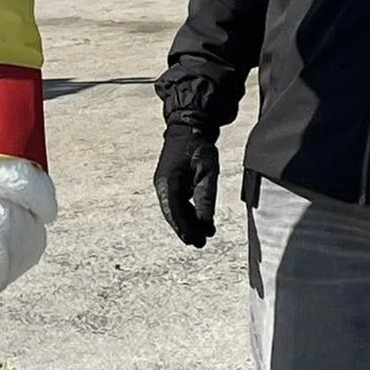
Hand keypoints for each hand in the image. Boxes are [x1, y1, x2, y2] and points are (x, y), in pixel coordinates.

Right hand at [154, 121, 218, 246]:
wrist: (189, 126)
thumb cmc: (199, 146)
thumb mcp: (207, 171)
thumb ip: (206, 197)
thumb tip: (205, 222)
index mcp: (168, 183)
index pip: (174, 213)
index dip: (185, 229)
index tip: (195, 241)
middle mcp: (163, 185)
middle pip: (173, 214)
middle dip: (186, 229)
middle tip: (200, 243)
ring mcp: (165, 183)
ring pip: (175, 210)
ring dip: (188, 222)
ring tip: (204, 234)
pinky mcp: (171, 181)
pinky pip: (178, 202)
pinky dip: (188, 212)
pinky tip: (200, 219)